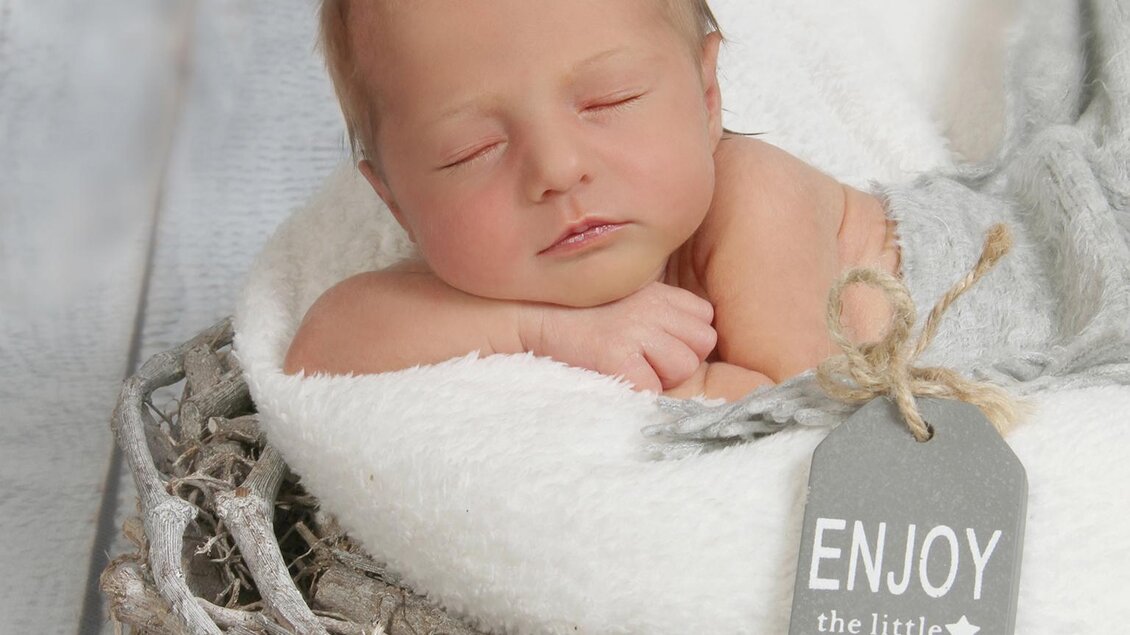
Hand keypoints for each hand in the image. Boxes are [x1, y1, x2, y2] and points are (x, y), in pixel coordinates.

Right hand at [520, 282, 717, 391]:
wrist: (528, 317)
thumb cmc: (579, 316)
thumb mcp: (628, 298)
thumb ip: (661, 313)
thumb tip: (695, 342)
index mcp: (658, 291)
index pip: (705, 320)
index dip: (686, 339)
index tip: (657, 344)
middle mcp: (652, 306)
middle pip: (702, 344)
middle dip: (679, 360)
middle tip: (643, 359)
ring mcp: (635, 330)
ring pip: (684, 367)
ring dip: (660, 377)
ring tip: (627, 367)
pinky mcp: (616, 357)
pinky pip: (653, 389)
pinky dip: (637, 393)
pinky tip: (615, 379)